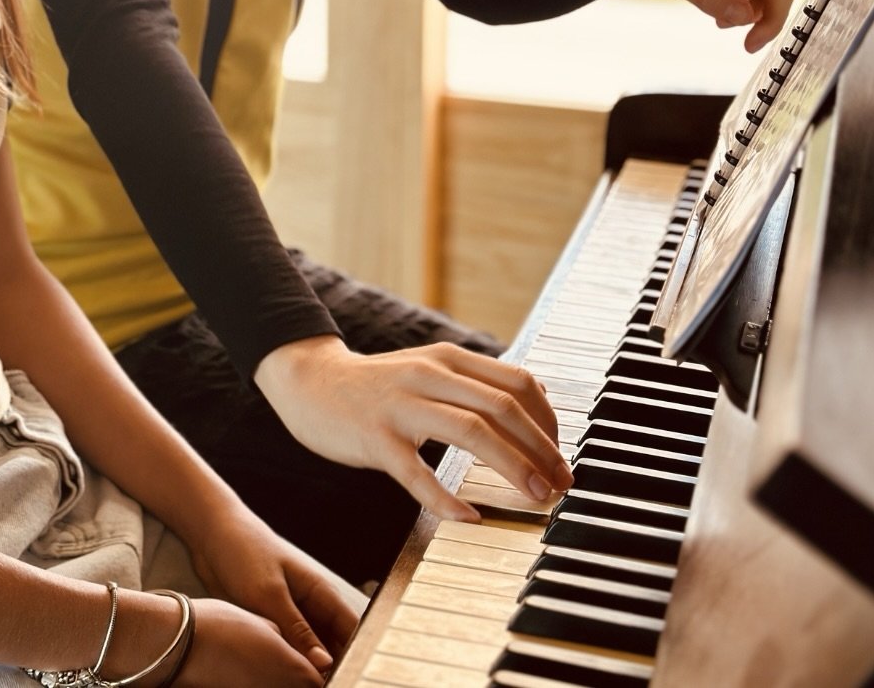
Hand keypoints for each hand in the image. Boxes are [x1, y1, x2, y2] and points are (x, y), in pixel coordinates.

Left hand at [188, 505, 358, 676]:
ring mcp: (291, 614)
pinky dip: (289, 664)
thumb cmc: (244, 553)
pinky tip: (283, 679)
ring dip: (310, 669)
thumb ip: (297, 630)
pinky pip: (288, 648)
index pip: (353, 629)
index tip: (351, 681)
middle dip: (335, 668)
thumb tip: (324, 663)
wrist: (212, 535)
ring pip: (311, 650)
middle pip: (334, 644)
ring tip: (305, 687)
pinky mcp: (272, 621)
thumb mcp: (269, 593)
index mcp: (319, 591)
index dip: (358, 656)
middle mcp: (310, 605)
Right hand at [255, 337, 573, 522]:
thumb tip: (537, 402)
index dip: (549, 421)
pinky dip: (447, 498)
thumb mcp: (432, 370)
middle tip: (562, 485)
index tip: (562, 456)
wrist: (311, 383)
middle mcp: (430, 374)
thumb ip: (477, 383)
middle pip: (503, 407)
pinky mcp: (375, 438)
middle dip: (542, 449)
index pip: (517, 382)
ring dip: (513, 467)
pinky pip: (417, 473)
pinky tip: (468, 516)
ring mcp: (402, 405)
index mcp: (449, 358)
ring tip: (536, 497)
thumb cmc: (380, 385)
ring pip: (472, 432)